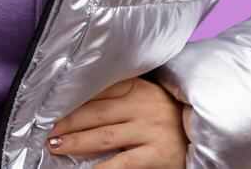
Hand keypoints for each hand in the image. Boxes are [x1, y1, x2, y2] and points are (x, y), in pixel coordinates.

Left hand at [47, 74, 189, 166]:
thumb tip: (79, 101)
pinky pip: (123, 162)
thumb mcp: (148, 97)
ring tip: (55, 145)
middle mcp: (143, 106)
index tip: (51, 102)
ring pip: (105, 136)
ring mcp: (151, 131)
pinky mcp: (158, 154)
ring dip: (76, 141)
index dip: (74, 97)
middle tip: (45, 127)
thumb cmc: (170, 116)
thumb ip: (120, 94)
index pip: (101, 90)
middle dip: (68, 120)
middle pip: (97, 112)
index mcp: (139, 89)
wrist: (204, 133)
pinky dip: (102, 168)